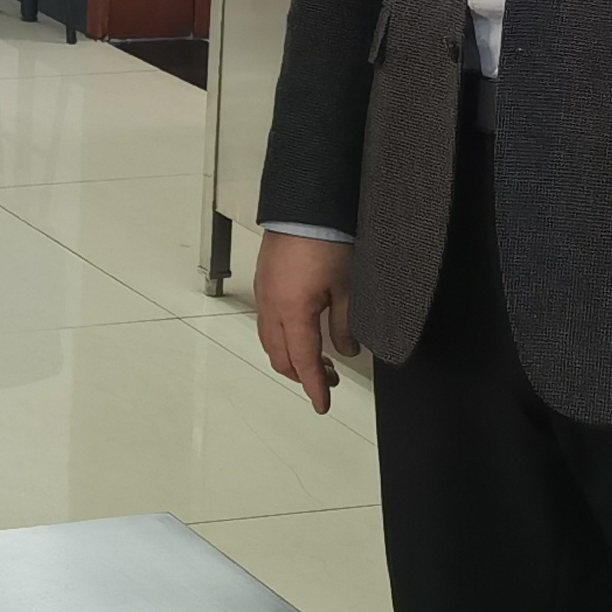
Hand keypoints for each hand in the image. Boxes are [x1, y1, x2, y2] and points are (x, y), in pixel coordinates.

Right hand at [252, 235, 357, 413]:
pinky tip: (302, 332)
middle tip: (330, 379)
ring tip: (317, 357)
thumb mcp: (346, 288)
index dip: (314, 387)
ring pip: (271, 341)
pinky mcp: (264, 282)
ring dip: (292, 356)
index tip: (323, 405)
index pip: (302, 362)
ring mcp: (264, 294)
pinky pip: (267, 322)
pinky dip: (283, 338)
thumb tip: (346, 350)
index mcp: (293, 313)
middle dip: (303, 375)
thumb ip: (345, 325)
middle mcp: (272, 307)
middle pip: (281, 357)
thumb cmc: (326, 241)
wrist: (305, 207)